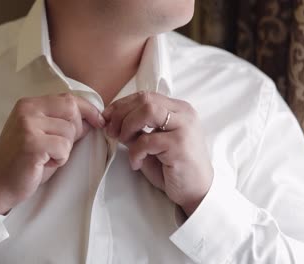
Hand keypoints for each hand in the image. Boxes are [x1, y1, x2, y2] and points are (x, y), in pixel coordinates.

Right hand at [0, 93, 104, 214]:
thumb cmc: (24, 160)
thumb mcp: (44, 134)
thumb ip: (64, 122)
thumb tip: (93, 118)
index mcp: (29, 104)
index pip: (68, 98)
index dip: (88, 109)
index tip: (99, 121)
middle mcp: (27, 110)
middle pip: (72, 111)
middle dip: (75, 131)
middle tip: (59, 148)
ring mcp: (28, 125)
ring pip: (70, 132)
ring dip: (65, 149)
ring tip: (47, 157)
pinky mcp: (32, 143)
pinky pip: (63, 148)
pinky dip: (60, 159)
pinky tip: (44, 163)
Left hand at [103, 91, 212, 215]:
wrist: (196, 190)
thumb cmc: (172, 167)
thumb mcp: (152, 142)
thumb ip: (137, 128)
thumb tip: (112, 120)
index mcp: (178, 109)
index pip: (145, 96)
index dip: (121, 104)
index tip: (107, 118)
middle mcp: (184, 114)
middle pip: (145, 100)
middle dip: (121, 114)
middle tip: (112, 132)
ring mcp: (184, 127)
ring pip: (148, 111)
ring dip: (128, 126)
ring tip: (124, 142)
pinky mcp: (180, 145)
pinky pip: (147, 140)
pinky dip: (135, 152)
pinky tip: (137, 163)